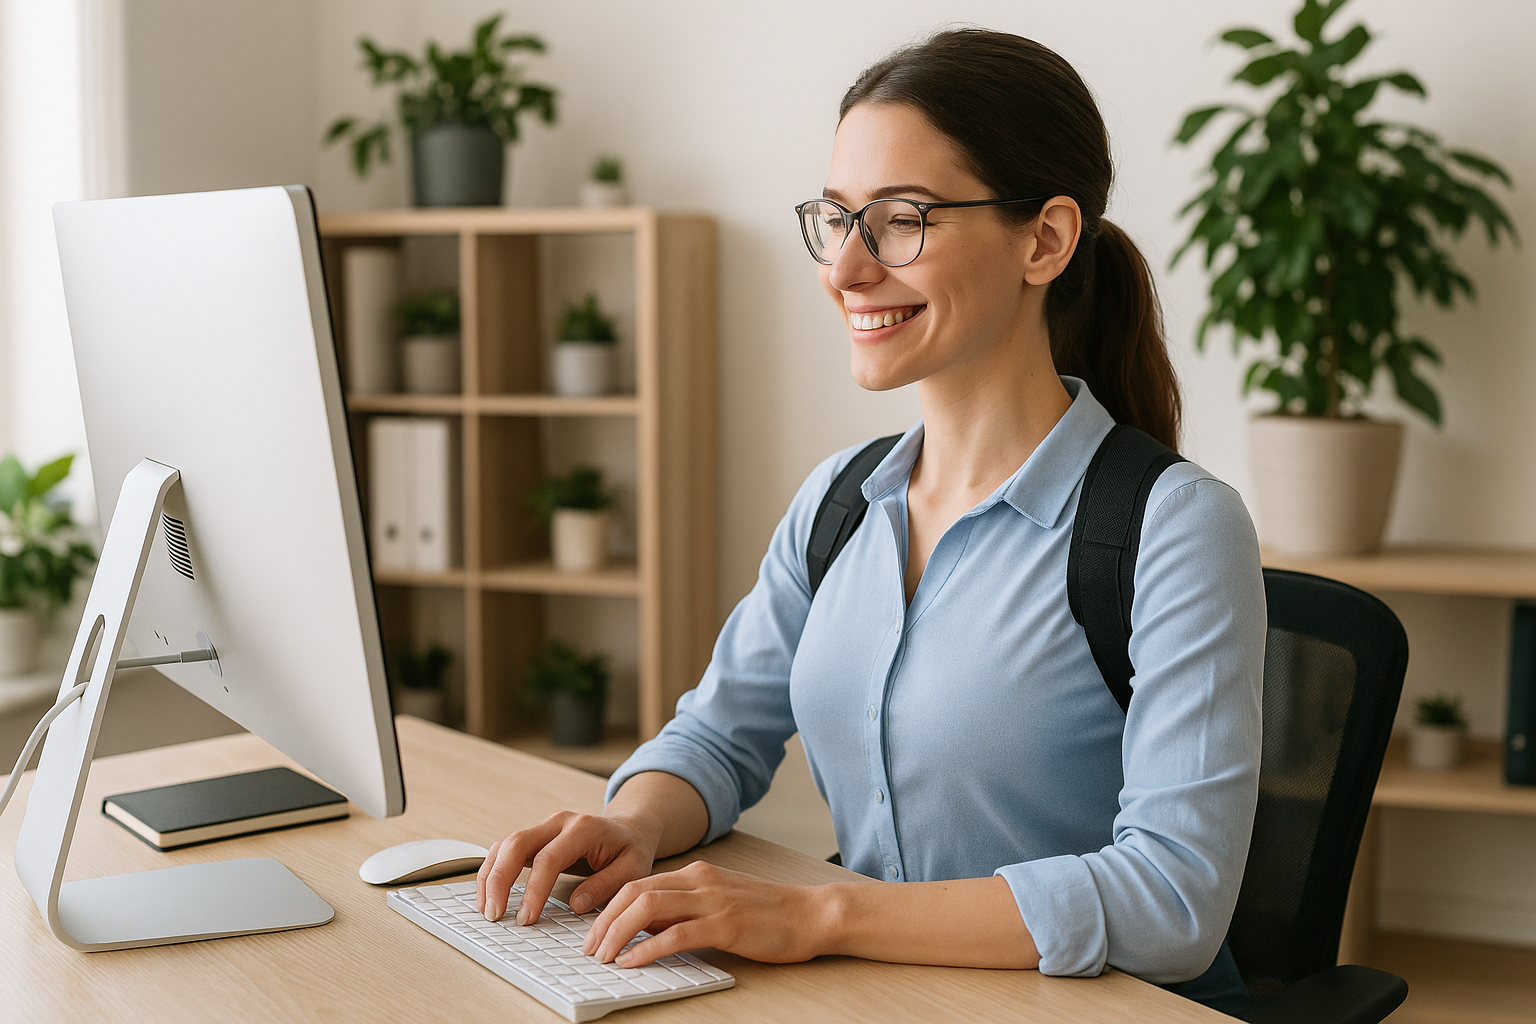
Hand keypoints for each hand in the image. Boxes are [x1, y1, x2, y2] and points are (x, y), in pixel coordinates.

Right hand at [476, 809, 660, 924]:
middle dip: (500, 880)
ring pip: (505, 844)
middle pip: (517, 844)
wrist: (629, 829)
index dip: (534, 890)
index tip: (526, 918)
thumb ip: (606, 885)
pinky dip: (493, 870)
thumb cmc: (630, 850)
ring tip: (486, 908)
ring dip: (490, 875)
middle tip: (494, 915)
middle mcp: (558, 822)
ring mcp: (544, 827)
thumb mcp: (632, 869)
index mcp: (583, 828)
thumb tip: (575, 904)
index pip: (549, 858)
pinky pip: (505, 849)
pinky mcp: (535, 837)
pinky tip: (489, 894)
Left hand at [582, 860, 826, 966]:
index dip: (608, 907)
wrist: (812, 914)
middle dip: (604, 921)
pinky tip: (633, 963)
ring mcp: (712, 901)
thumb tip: (645, 928)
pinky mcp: (725, 924)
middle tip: (589, 948)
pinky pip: (676, 934)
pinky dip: (647, 949)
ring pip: (648, 907)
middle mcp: (700, 880)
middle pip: (634, 892)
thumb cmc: (769, 913)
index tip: (593, 932)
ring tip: (604, 956)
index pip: (637, 883)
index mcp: (696, 873)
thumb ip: (686, 908)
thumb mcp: (720, 902)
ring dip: (618, 933)